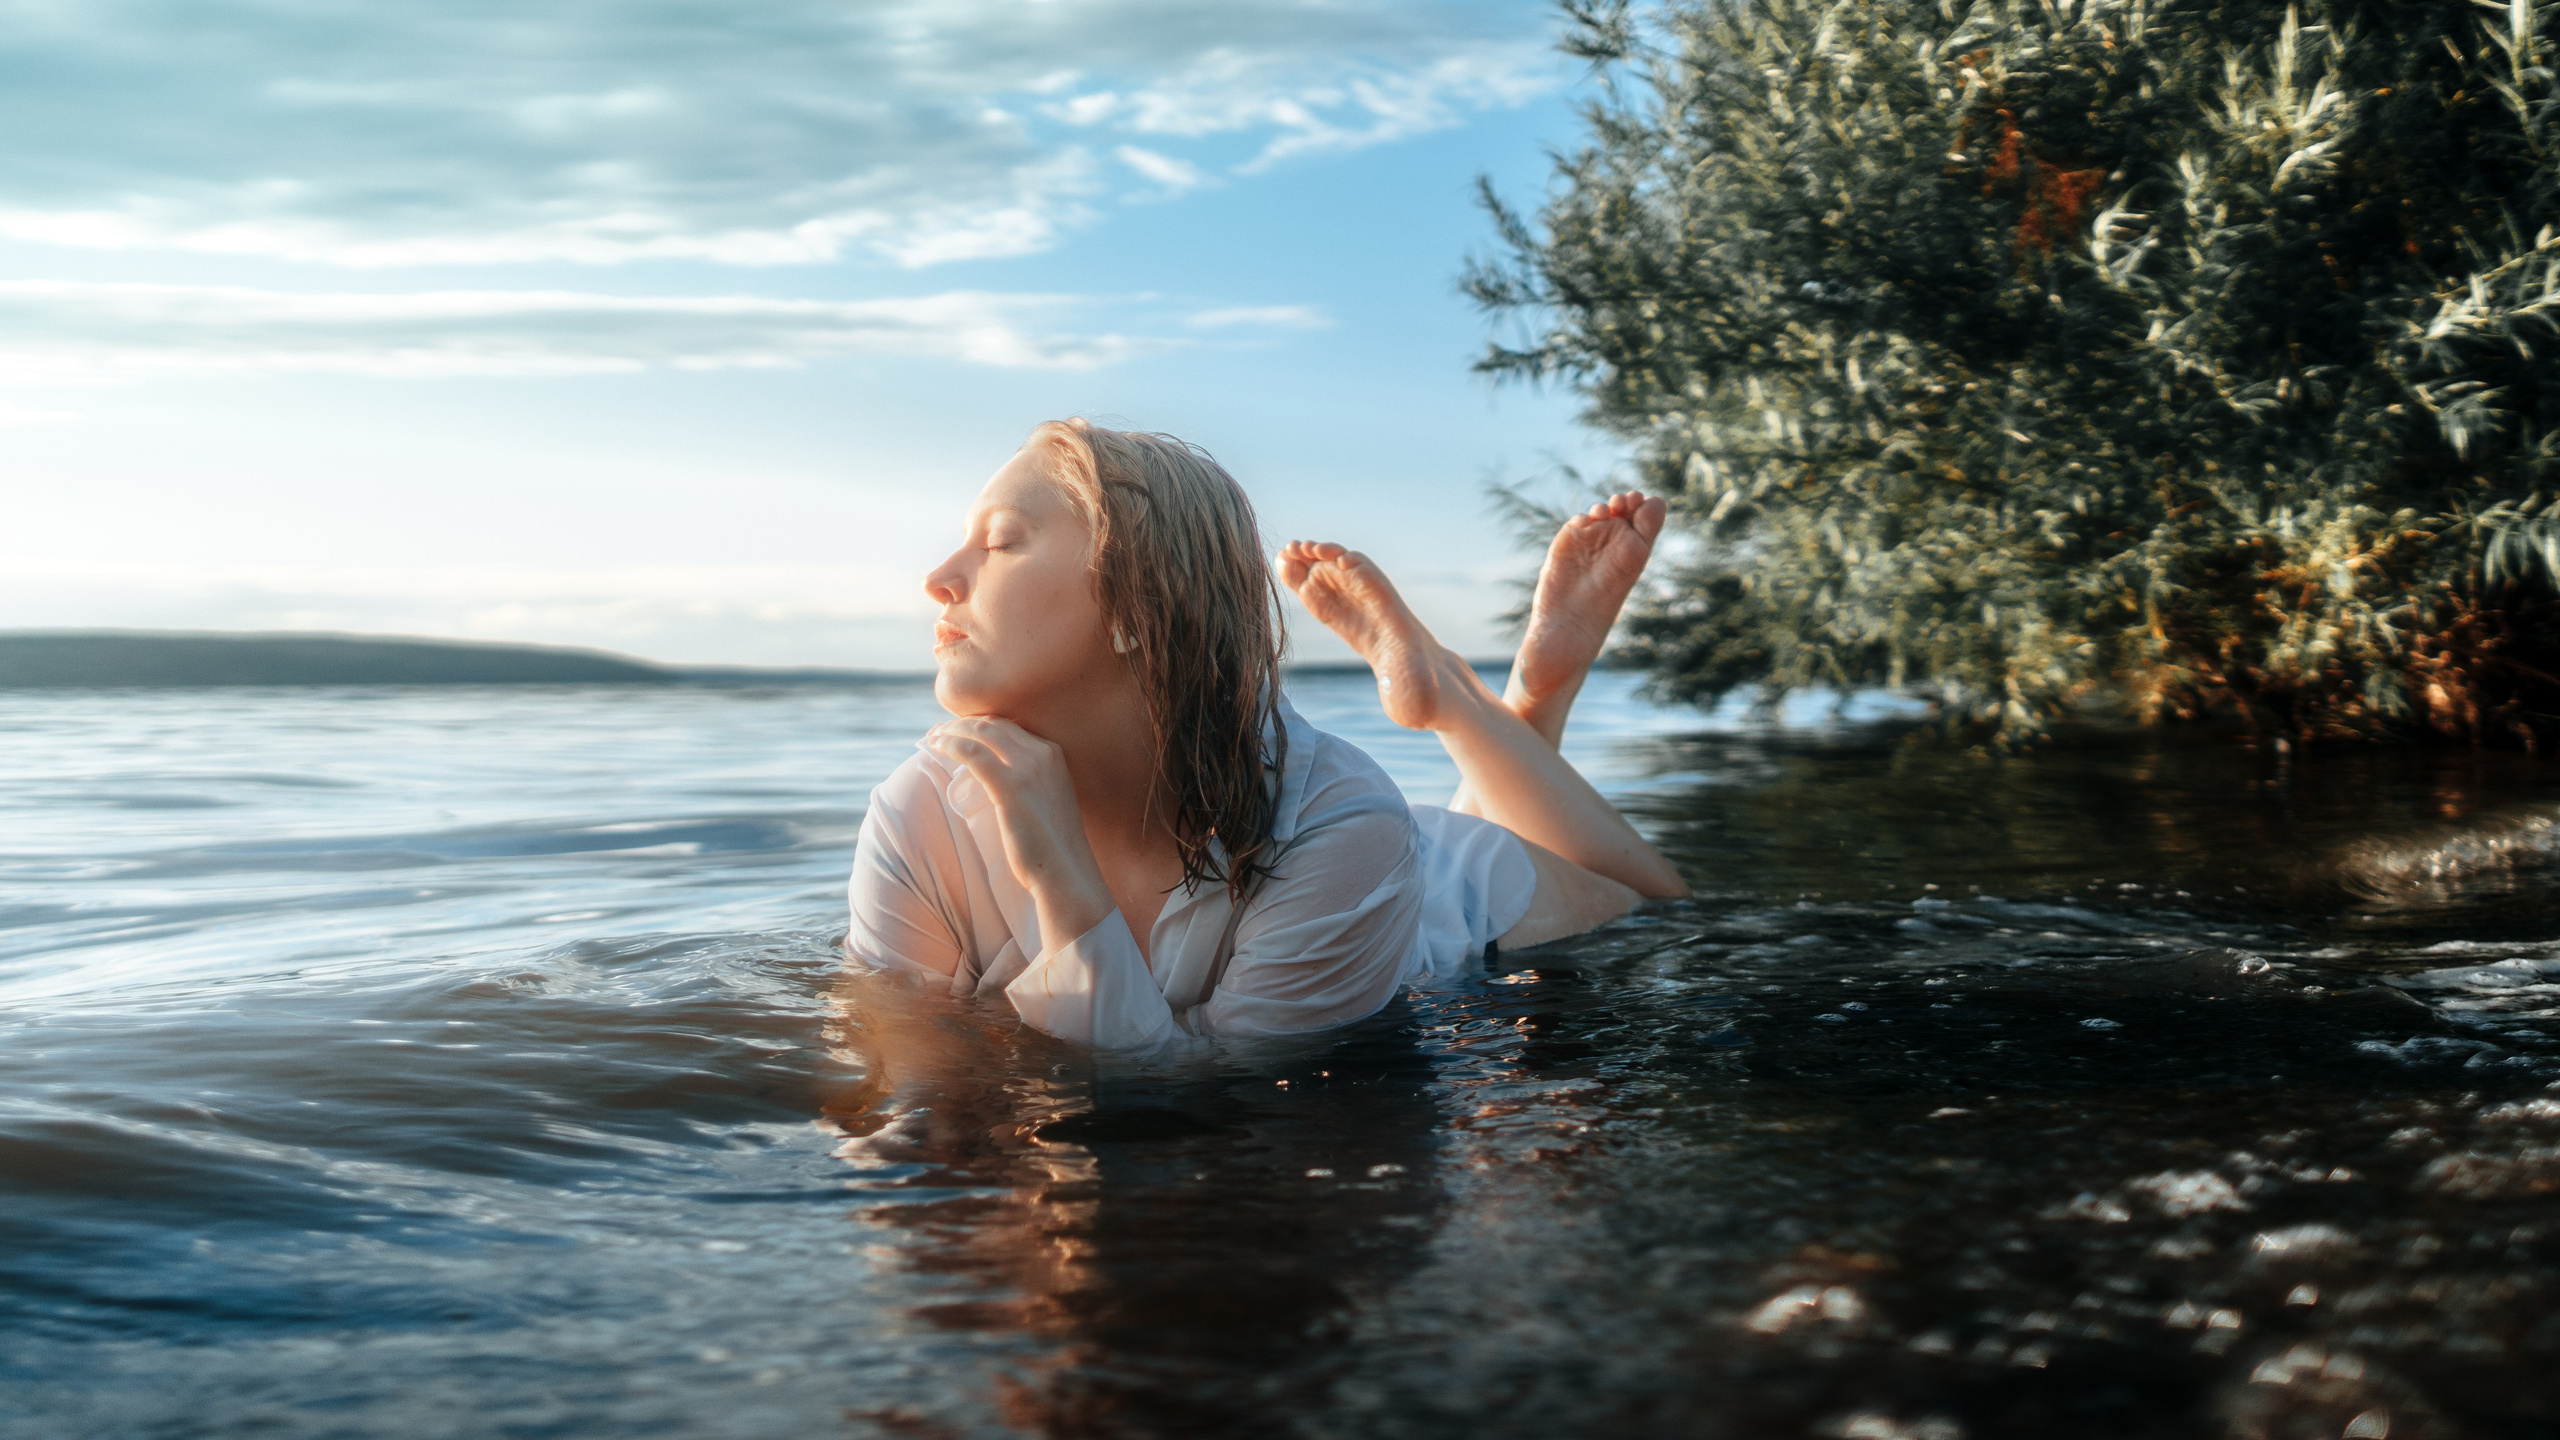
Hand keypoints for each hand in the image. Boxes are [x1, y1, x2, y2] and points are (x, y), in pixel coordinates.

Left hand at [922, 717, 1115, 947]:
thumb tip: (997, 782)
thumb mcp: (1046, 802)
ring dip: (952, 731)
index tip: (960, 731)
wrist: (1067, 873)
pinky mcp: (1010, 785)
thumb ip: (1029, 785)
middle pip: (994, 724)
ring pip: (981, 732)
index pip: (1010, 727)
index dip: (981, 725)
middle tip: (940, 732)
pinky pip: (972, 753)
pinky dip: (951, 745)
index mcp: (1054, 755)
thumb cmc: (1053, 848)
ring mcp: (1028, 767)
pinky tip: (937, 747)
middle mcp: (1044, 753)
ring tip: (934, 738)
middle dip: (962, 724)